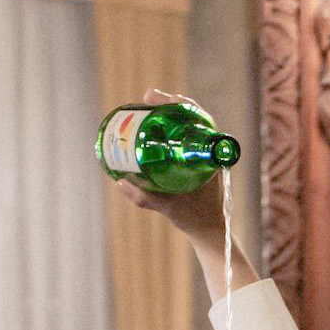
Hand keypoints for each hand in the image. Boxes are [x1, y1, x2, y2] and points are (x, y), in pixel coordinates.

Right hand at [113, 88, 257, 297]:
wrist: (209, 231)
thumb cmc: (195, 218)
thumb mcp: (170, 207)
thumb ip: (145, 197)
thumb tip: (120, 181)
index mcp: (209, 156)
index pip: (199, 119)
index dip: (180, 104)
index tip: (159, 100)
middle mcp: (208, 151)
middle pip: (191, 116)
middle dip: (169, 103)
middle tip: (147, 98)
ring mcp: (202, 154)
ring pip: (186, 124)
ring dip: (168, 112)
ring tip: (147, 105)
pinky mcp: (194, 160)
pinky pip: (183, 135)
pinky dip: (169, 126)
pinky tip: (153, 122)